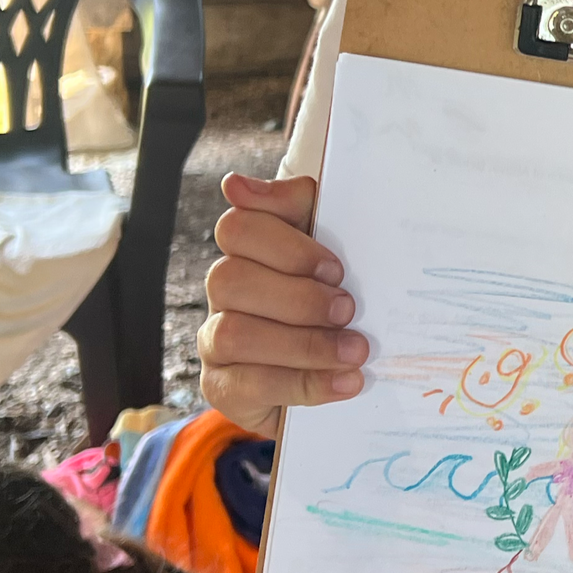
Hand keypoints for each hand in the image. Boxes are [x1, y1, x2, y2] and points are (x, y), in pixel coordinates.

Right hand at [199, 173, 365, 437]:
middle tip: (349, 310)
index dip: (286, 246)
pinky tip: (346, 382)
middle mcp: (223, 291)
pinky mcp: (223, 387)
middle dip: (299, 298)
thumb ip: (300, 208)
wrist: (342, 376)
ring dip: (305, 344)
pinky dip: (305, 383)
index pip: (237, 228)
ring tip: (356, 351)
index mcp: (250, 251)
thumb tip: (236, 185)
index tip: (336, 268)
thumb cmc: (337, 303)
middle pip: (230, 279)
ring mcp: (215, 340)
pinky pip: (248, 385)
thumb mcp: (334, 253)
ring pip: (235, 333)